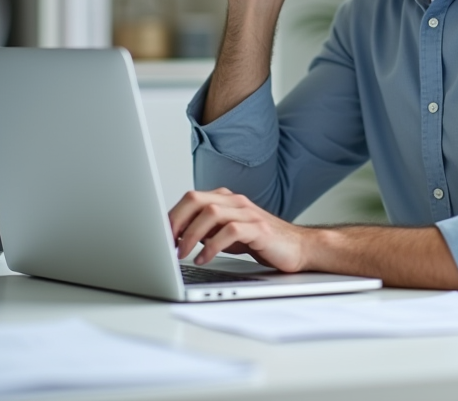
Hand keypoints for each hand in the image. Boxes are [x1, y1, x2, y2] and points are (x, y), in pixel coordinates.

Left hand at [168, 187, 312, 271]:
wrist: (298, 248)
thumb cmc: (261, 241)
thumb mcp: (226, 235)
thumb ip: (205, 231)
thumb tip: (175, 237)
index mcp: (225, 200)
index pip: (191, 198)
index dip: (172, 215)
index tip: (159, 235)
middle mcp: (235, 202)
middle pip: (196, 199)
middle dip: (176, 221)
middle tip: (167, 243)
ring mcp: (248, 213)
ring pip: (211, 212)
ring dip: (191, 235)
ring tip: (182, 254)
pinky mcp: (259, 228)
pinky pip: (230, 231)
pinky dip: (212, 245)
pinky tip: (204, 258)